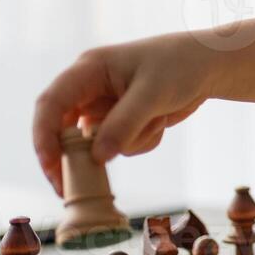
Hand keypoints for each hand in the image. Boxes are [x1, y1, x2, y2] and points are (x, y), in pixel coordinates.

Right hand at [32, 33, 213, 194]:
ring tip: (157, 118)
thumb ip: (123, 124)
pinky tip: (161, 120)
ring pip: (98, 143)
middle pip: (64, 130)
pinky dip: (142, 141)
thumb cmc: (180, 66)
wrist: (210, 66)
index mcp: (88, 70)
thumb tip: (97, 158)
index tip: (51, 166)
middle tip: (71, 189)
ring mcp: (106, 107)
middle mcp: (90, 89)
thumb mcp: (152, 94)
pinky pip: (121, 146)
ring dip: (129, 142)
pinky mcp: (123, 121)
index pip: (51, 104)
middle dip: (75, 157)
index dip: (44, 136)